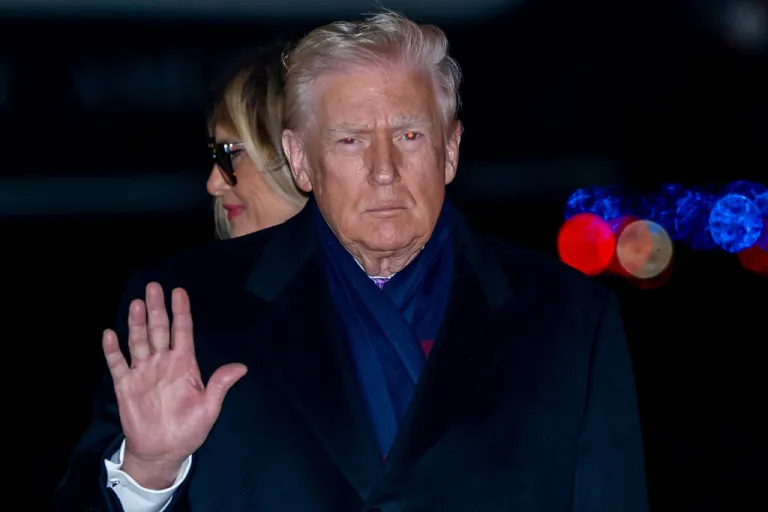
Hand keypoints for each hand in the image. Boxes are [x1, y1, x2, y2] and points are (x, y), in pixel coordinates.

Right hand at [102, 282, 246, 488]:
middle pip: (158, 330)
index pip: (182, 331)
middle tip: (153, 287)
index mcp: (185, 364)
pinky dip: (113, 350)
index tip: (178, 291)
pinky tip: (110, 334)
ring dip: (136, 323)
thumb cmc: (189, 429)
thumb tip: (242, 367)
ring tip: (136, 303)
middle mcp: (163, 363)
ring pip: (139, 341)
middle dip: (156, 309)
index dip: (181, 312)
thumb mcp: (209, 408)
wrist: (163, 451)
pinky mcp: (126, 386)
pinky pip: (118, 364)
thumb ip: (220, 385)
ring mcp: (144, 372)